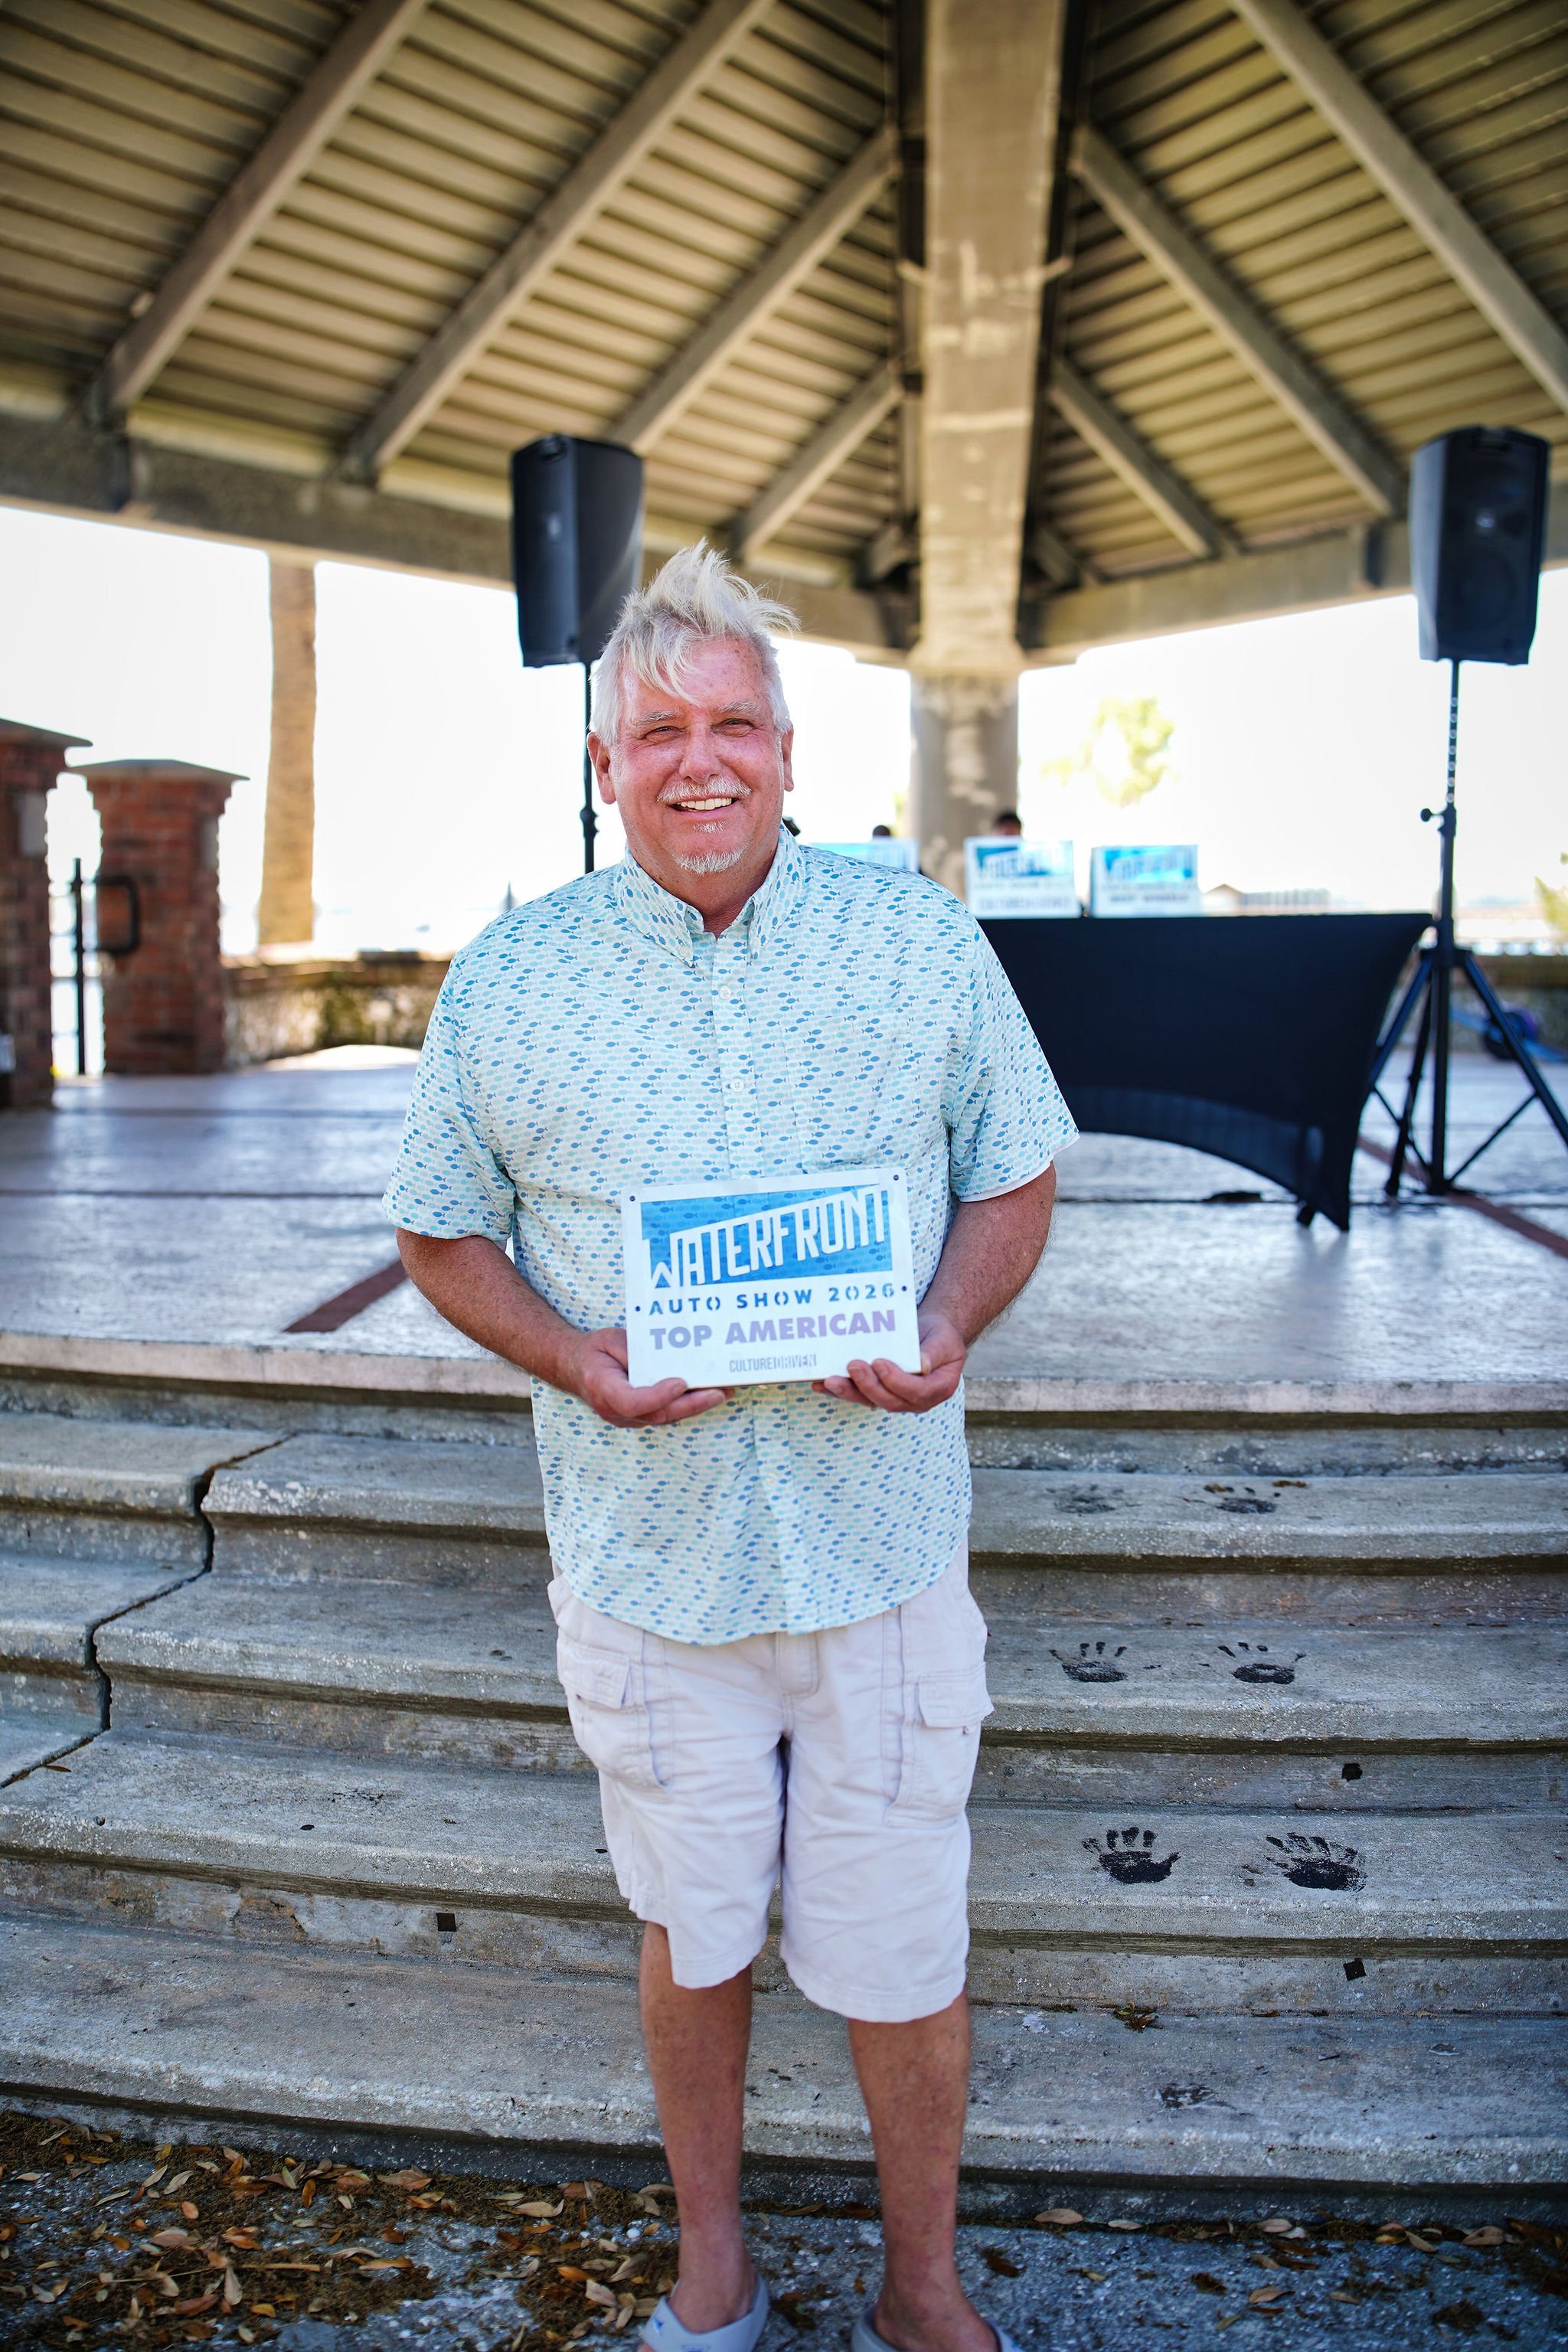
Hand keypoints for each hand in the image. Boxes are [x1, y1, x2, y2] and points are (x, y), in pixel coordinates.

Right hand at [564, 1327, 730, 1429]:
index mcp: (602, 1388)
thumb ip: (636, 1351)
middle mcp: (614, 1410)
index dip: (658, 1395)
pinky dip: (687, 1405)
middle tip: (719, 1391)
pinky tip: (708, 1393)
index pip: (632, 1402)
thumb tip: (668, 1357)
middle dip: (691, 1404)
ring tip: (723, 1391)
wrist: (575, 1368)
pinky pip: (665, 1414)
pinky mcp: (638, 1417)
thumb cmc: (595, 1352)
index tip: (681, 1382)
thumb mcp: (612, 1341)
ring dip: (695, 1406)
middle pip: (657, 1414)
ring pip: (665, 1417)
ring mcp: (626, 1418)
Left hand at [814, 1308, 965, 1412]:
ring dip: (848, 1392)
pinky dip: (839, 1390)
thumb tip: (921, 1365)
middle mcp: (916, 1399)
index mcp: (938, 1388)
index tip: (879, 1363)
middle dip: (868, 1386)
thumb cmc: (940, 1336)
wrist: (932, 1334)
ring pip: (870, 1400)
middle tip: (853, 1365)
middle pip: (890, 1401)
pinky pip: (859, 1394)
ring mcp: (895, 1398)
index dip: (896, 1381)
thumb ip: (934, 1353)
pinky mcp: (878, 1392)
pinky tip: (820, 1384)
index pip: (916, 1391)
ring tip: (829, 1380)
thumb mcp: (945, 1340)